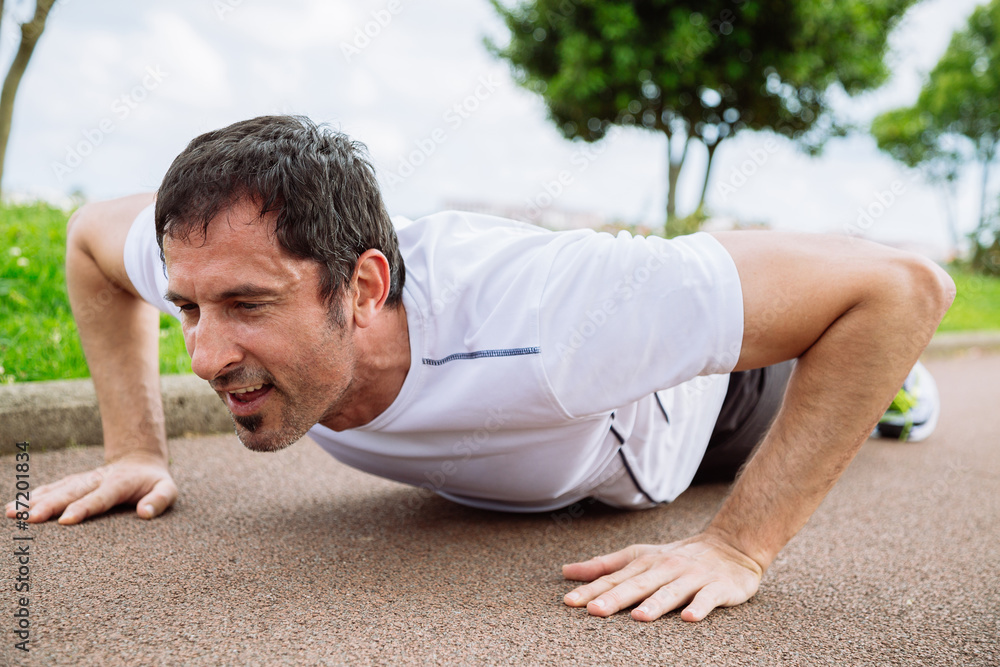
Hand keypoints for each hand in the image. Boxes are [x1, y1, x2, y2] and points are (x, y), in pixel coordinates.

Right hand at [5, 453, 176, 524]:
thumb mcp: (168, 489)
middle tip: (31, 518)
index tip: (66, 520)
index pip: (100, 497)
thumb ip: (160, 500)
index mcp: (120, 483)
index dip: (84, 507)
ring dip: (35, 500)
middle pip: (72, 492)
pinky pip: (52, 488)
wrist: (140, 461)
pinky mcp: (74, 482)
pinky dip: (33, 496)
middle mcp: (97, 479)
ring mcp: (84, 479)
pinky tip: (16, 506)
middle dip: (51, 504)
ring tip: (13, 513)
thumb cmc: (155, 482)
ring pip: (57, 488)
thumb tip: (145, 513)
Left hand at [561, 532, 764, 621]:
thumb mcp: (640, 556)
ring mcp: (692, 577)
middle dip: (616, 598)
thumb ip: (605, 565)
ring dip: (655, 604)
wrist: (732, 546)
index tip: (569, 601)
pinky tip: (690, 618)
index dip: (591, 589)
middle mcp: (666, 568)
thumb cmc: (678, 556)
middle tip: (594, 610)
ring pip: (671, 592)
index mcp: (645, 562)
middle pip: (638, 584)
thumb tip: (567, 571)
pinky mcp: (718, 587)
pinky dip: (699, 607)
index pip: (614, 577)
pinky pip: (708, 598)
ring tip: (639, 616)